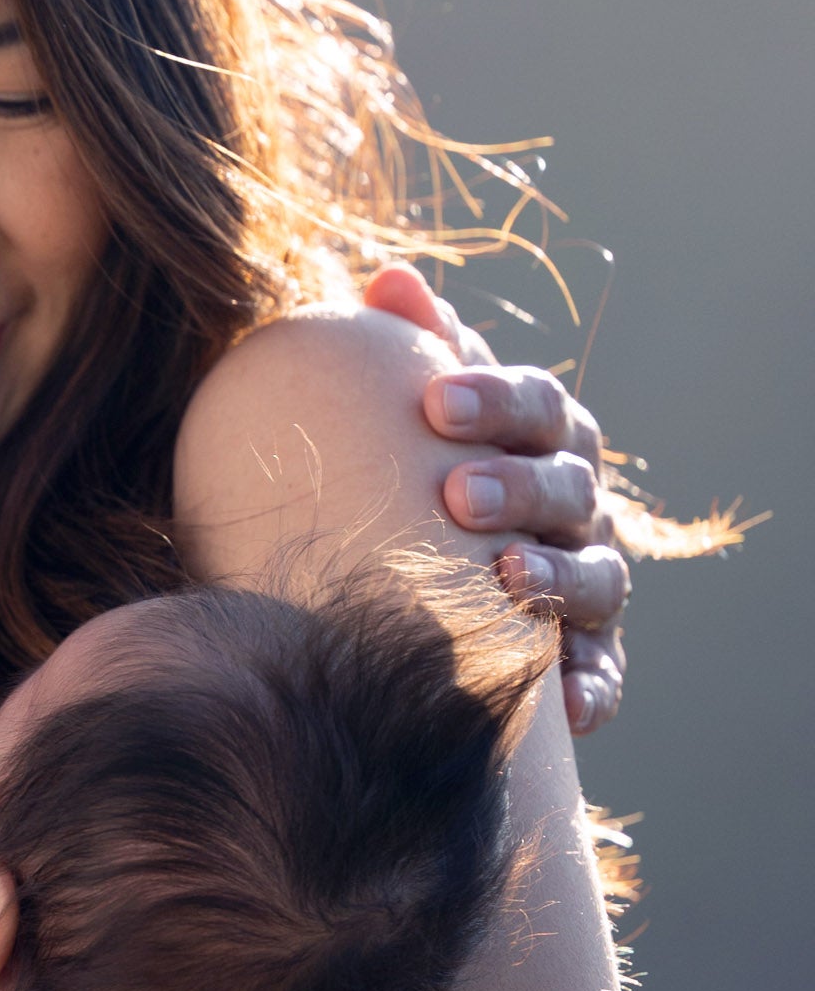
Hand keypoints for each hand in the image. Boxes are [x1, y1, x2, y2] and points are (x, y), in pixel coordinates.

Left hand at [365, 264, 630, 734]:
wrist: (427, 592)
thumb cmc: (422, 485)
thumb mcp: (421, 425)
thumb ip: (414, 354)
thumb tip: (388, 281)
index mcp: (542, 440)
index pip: (536, 405)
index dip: (493, 399)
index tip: (432, 402)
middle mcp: (579, 508)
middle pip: (568, 485)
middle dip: (518, 485)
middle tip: (455, 494)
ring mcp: (590, 582)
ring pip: (596, 576)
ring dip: (555, 578)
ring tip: (502, 578)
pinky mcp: (588, 658)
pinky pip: (603, 675)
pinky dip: (592, 688)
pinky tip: (568, 710)